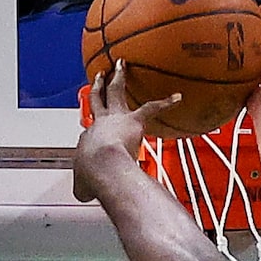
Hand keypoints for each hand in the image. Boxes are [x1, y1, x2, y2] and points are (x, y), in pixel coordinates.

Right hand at [73, 61, 181, 202]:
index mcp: (89, 137)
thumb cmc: (93, 175)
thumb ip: (83, 187)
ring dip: (119, 77)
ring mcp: (116, 118)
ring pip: (116, 91)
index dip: (93, 129)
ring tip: (121, 65)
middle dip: (99, 85)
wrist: (101, 166)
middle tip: (100, 74)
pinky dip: (166, 102)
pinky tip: (178, 97)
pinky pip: (152, 108)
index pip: (92, 129)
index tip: (93, 128)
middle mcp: (100, 122)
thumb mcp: (82, 185)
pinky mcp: (134, 120)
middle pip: (99, 99)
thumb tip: (83, 194)